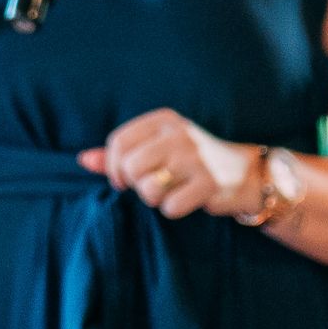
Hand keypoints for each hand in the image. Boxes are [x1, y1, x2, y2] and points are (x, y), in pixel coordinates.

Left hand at [80, 108, 254, 220]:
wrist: (244, 174)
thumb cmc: (191, 161)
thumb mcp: (157, 147)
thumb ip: (120, 154)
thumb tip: (83, 160)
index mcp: (164, 119)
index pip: (118, 142)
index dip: (112, 167)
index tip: (122, 180)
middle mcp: (179, 134)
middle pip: (130, 166)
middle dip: (135, 185)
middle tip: (150, 187)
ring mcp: (195, 158)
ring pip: (148, 188)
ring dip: (154, 198)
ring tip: (170, 190)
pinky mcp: (209, 184)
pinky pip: (170, 207)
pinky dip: (174, 209)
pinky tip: (188, 199)